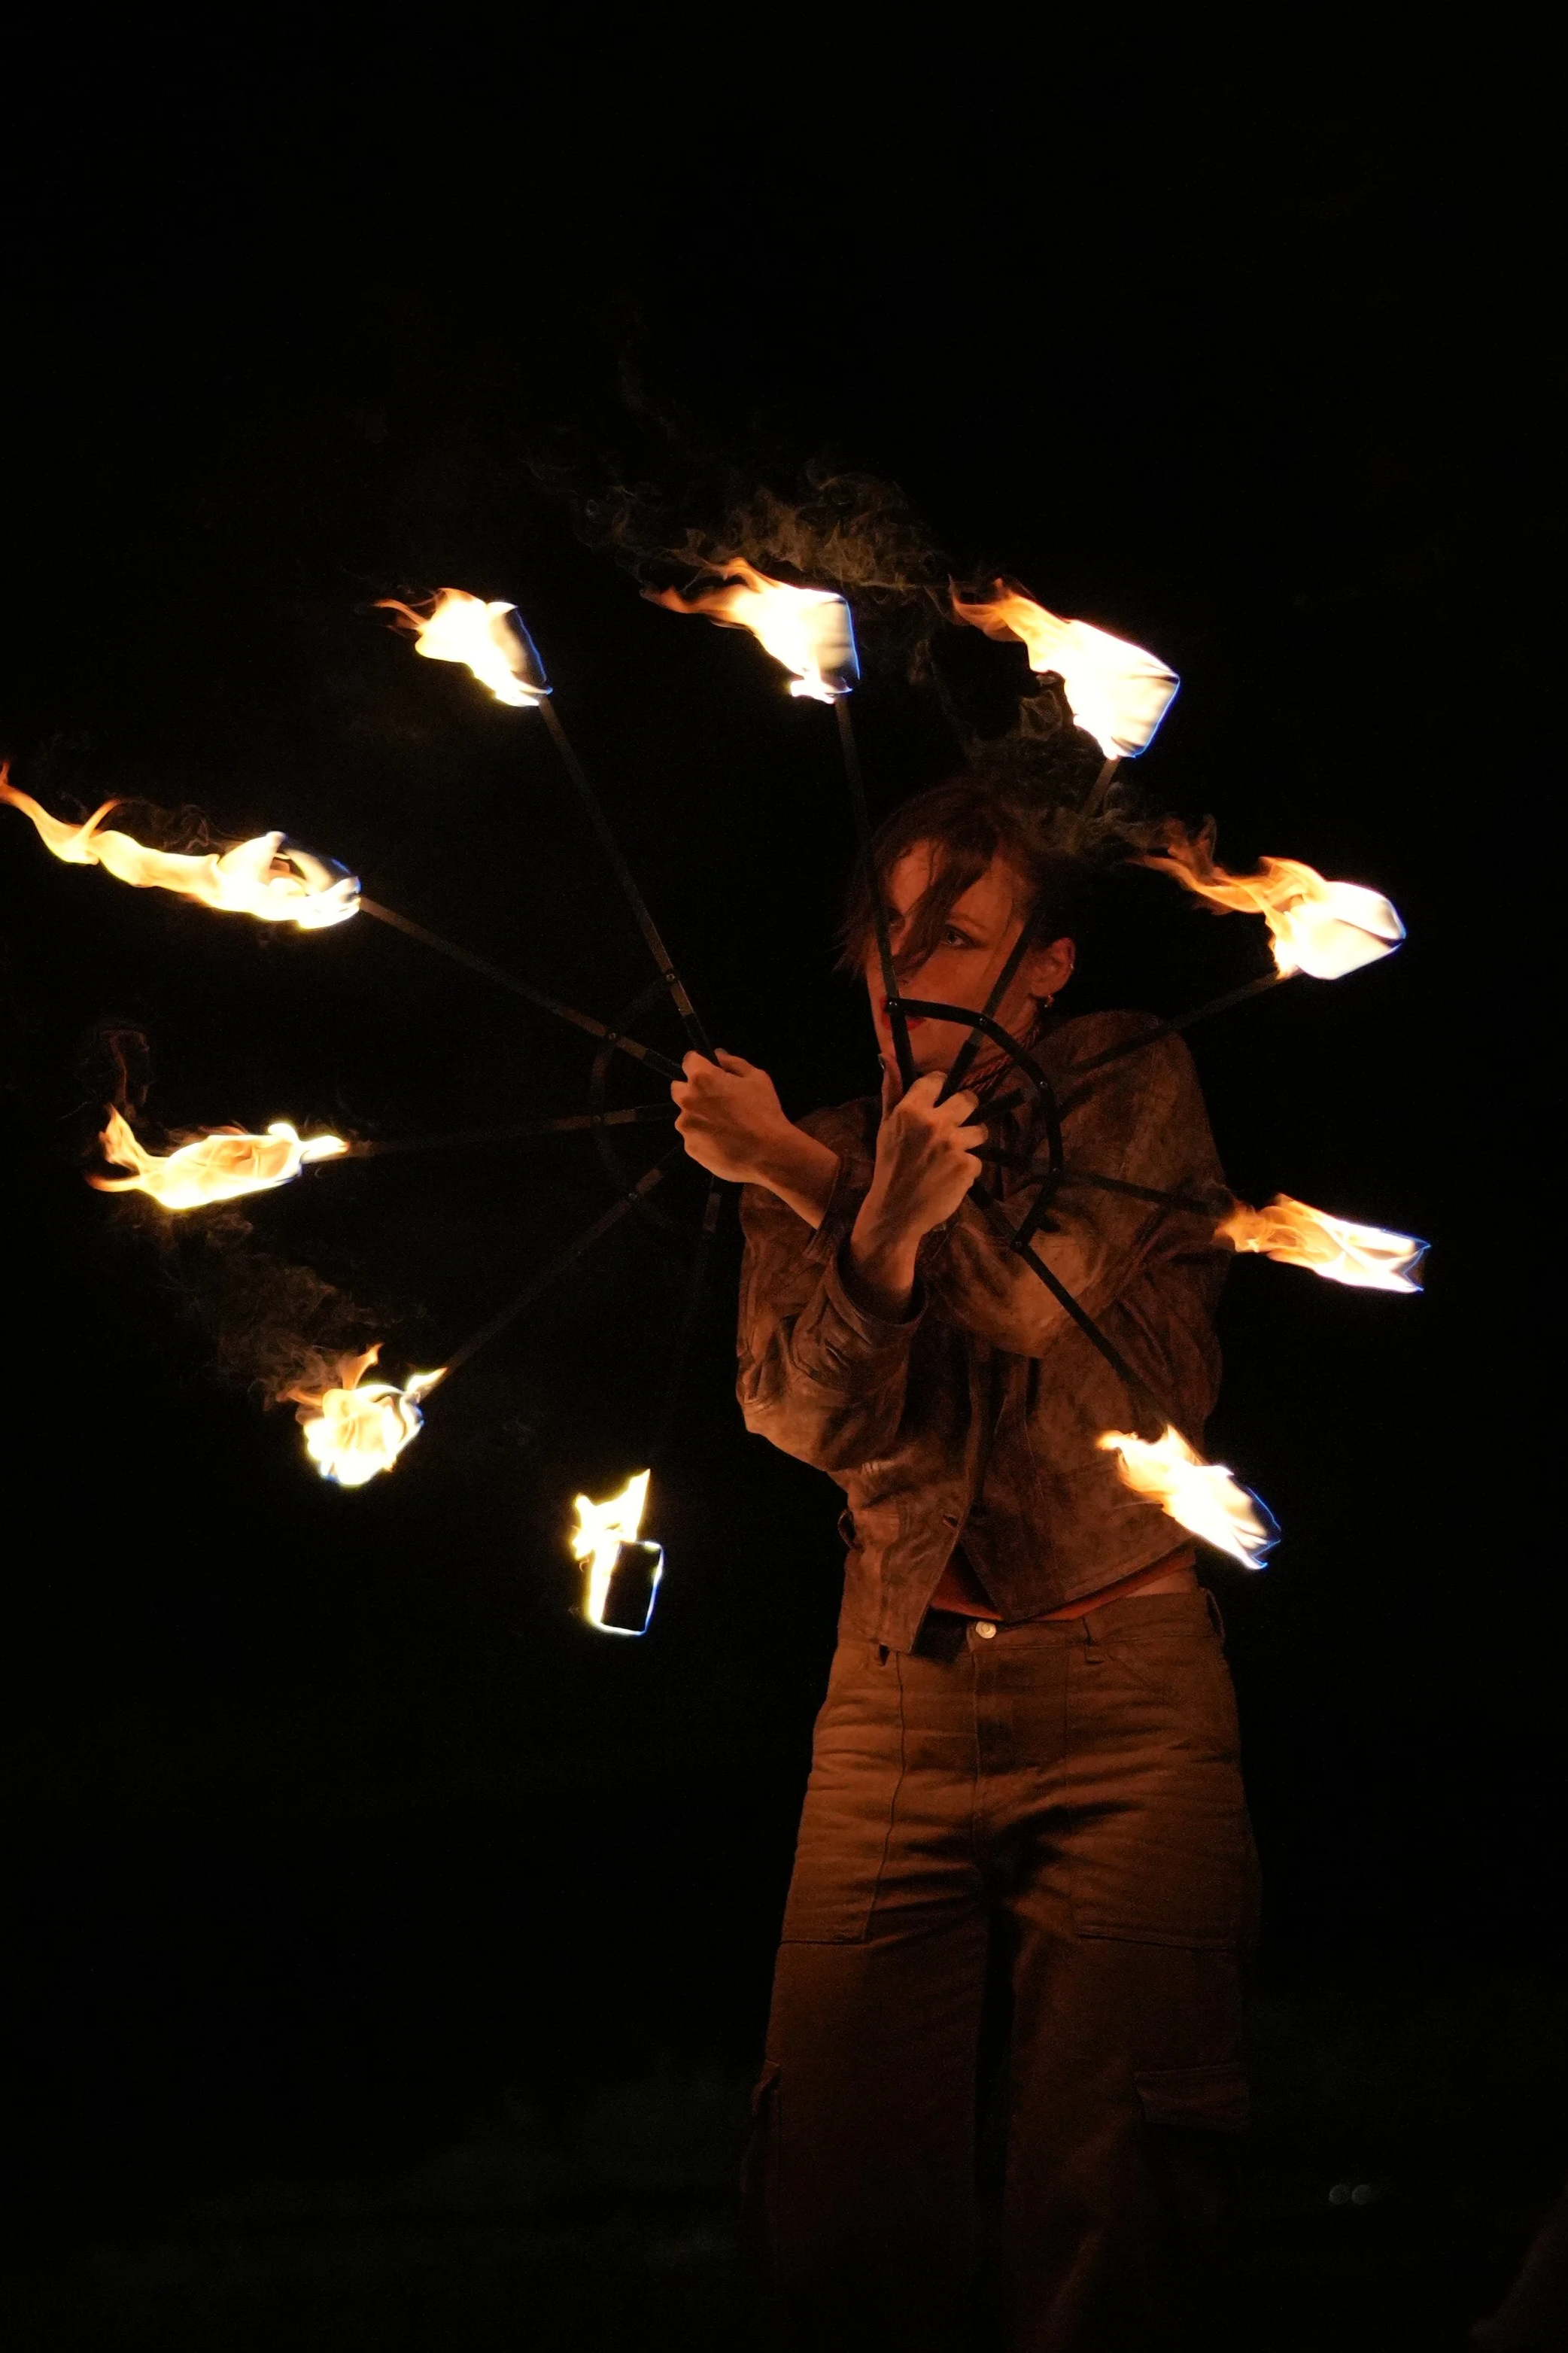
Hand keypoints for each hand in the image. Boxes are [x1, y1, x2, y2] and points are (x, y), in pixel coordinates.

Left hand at [671, 1050, 789, 1182]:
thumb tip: (718, 1055)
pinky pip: (693, 1136)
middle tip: (715, 1100)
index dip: (700, 1064)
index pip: (689, 1061)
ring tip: (722, 1126)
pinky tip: (722, 1141)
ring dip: (698, 1116)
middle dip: (692, 1090)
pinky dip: (703, 1137)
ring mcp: (686, 1126)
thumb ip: (734, 1063)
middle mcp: (687, 1100)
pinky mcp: (689, 1147)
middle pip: (679, 1088)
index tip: (710, 1071)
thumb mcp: (757, 1079)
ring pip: (685, 1115)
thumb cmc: (764, 1112)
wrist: (768, 1154)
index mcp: (702, 1078)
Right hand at [847, 1071, 984, 1315]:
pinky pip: (977, 1159)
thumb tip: (887, 1057)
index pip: (937, 1080)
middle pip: (968, 1099)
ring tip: (950, 1157)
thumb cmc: (889, 1167)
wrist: (896, 1212)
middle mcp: (933, 1124)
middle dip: (965, 1109)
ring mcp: (953, 1145)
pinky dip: (966, 1168)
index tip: (940, 1096)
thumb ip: (891, 1091)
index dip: (941, 1087)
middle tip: (954, 1125)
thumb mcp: (885, 1128)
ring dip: (969, 1142)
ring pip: (979, 1130)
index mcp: (910, 1111)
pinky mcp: (967, 1166)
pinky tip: (949, 1178)